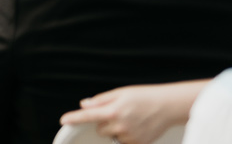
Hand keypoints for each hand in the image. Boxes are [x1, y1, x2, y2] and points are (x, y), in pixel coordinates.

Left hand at [60, 82, 206, 143]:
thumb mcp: (121, 93)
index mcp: (113, 111)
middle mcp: (120, 126)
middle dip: (104, 122)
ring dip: (116, 130)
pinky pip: (125, 142)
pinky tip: (136, 126)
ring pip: (113, 137)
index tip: (63, 120)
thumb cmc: (144, 97)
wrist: (168, 106)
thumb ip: (101, 100)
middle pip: (100, 129)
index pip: (88, 116)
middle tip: (118, 113)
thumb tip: (85, 104)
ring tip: (130, 119)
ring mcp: (130, 137)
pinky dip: (126, 136)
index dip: (74, 118)